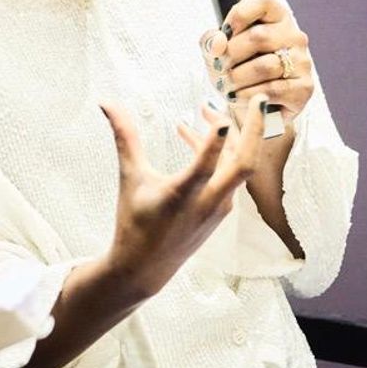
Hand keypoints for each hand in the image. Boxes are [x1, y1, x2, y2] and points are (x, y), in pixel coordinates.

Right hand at [101, 94, 265, 298]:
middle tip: (259, 99)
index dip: (213, 142)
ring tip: (202, 112)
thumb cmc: (134, 222)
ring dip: (230, 136)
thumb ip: (124, 137)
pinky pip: (229, 174)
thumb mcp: (129, 178)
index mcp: (182, 196)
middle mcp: (208, 202)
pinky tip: (192, 138)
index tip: (220, 118)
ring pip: (238, 165)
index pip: (205, 167)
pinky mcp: (222, 210)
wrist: (146, 268)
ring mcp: (220, 207)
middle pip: (244, 164)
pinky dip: (219, 153)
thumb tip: (107, 102)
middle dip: (255, 129)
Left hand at [201, 0, 313, 118]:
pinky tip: (238, 96)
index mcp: (276, 16)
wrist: (255, 104)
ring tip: (226, 85)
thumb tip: (217, 44)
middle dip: (231, 54)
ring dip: (237, 78)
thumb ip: (212, 40)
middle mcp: (294, 35)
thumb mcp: (220, 49)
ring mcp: (302, 61)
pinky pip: (273, 89)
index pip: (262, 0)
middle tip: (219, 68)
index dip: (238, 15)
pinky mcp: (303, 87)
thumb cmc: (239, 68)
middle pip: (258, 36)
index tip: (224, 34)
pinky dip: (249, 94)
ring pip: (264, 66)